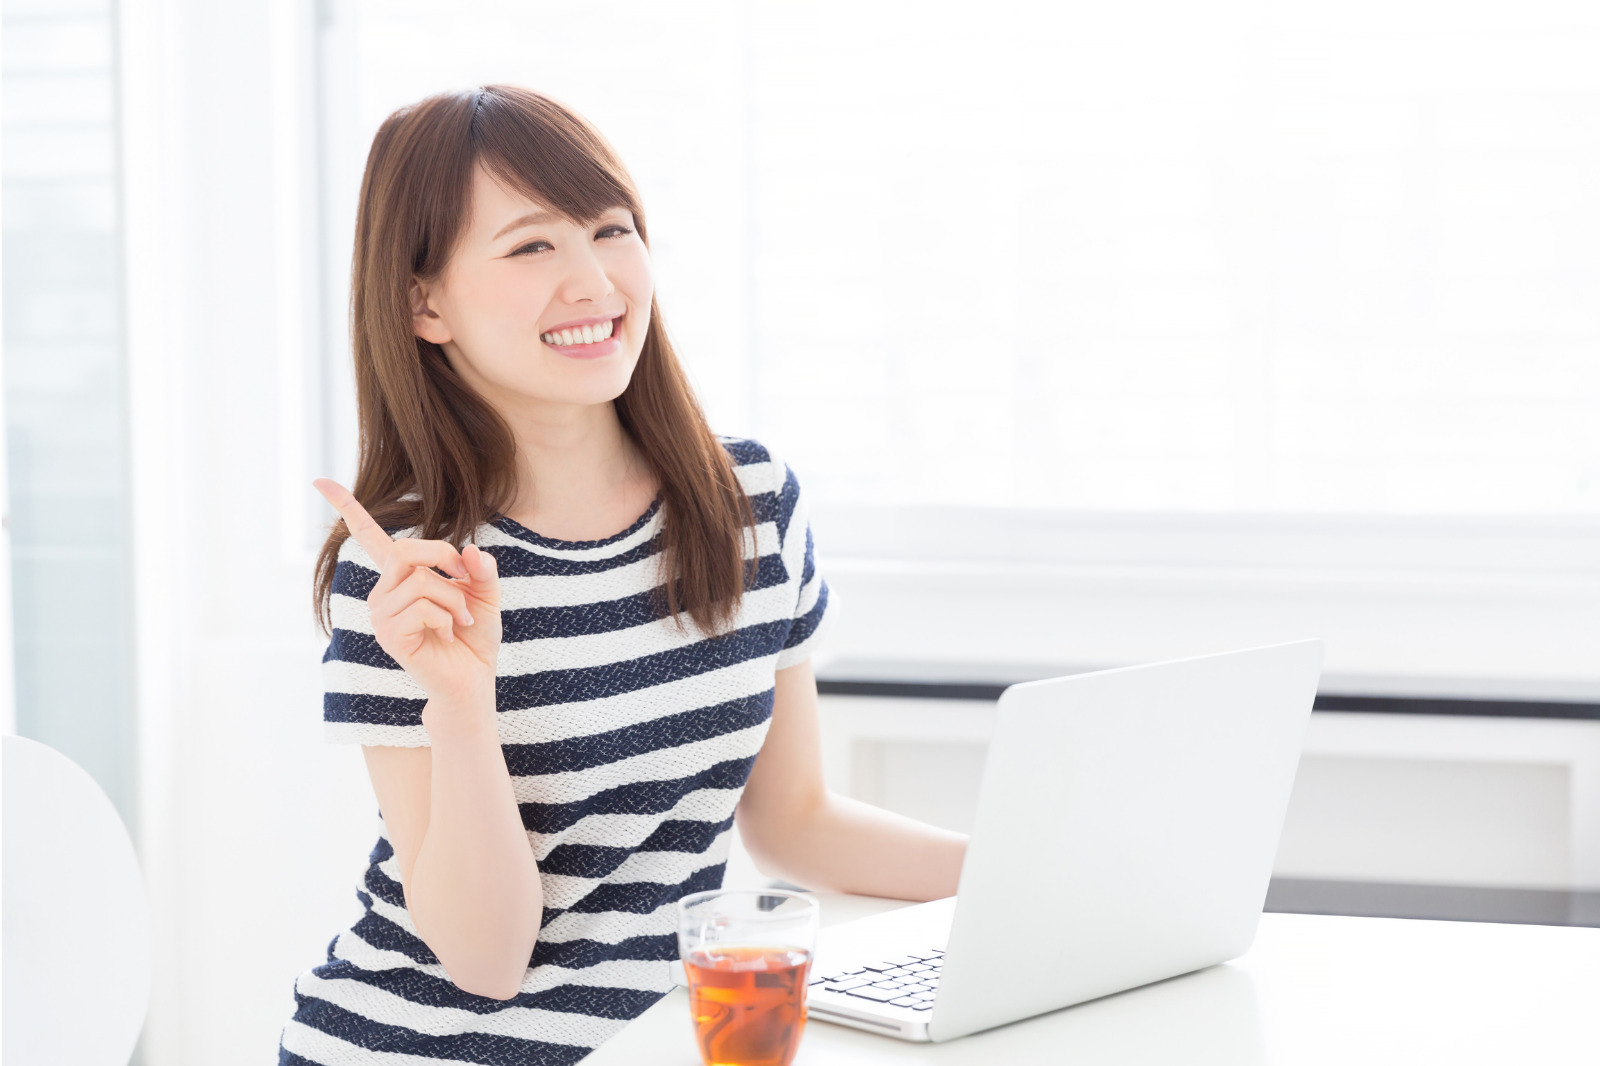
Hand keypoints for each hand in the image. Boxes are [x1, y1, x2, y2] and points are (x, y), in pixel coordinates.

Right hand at [314, 479, 501, 709]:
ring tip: (460, 619)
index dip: (347, 507)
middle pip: (405, 550)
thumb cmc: (474, 636)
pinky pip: (422, 607)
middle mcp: (384, 593)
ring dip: (454, 598)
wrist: (473, 681)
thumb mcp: (486, 594)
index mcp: (401, 577)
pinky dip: (448, 617)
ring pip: (421, 581)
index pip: (368, 536)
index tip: (320, 479)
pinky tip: (449, 632)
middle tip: (465, 580)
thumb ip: (481, 568)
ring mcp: (382, 615)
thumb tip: (470, 549)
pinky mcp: (390, 637)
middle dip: (445, 557)